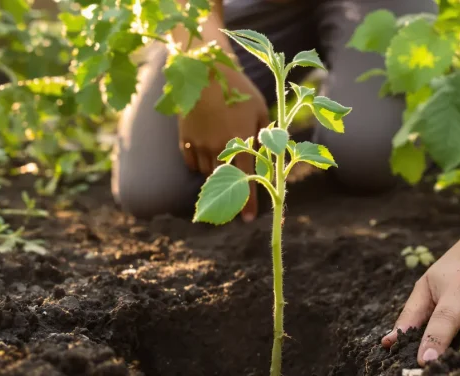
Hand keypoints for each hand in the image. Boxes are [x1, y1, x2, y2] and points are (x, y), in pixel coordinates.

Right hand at [179, 66, 268, 222]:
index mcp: (239, 141)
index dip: (249, 203)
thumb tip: (274, 156)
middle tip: (236, 202)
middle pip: (225, 181)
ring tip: (223, 173)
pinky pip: (192, 162)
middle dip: (231, 193)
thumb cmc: (237, 88)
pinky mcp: (184, 138)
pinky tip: (207, 158)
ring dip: (216, 177)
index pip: (247, 180)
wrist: (203, 70)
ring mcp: (199, 144)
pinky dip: (200, 165)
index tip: (249, 220)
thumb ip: (266, 135)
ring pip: (207, 173)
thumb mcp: (260, 109)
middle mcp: (218, 147)